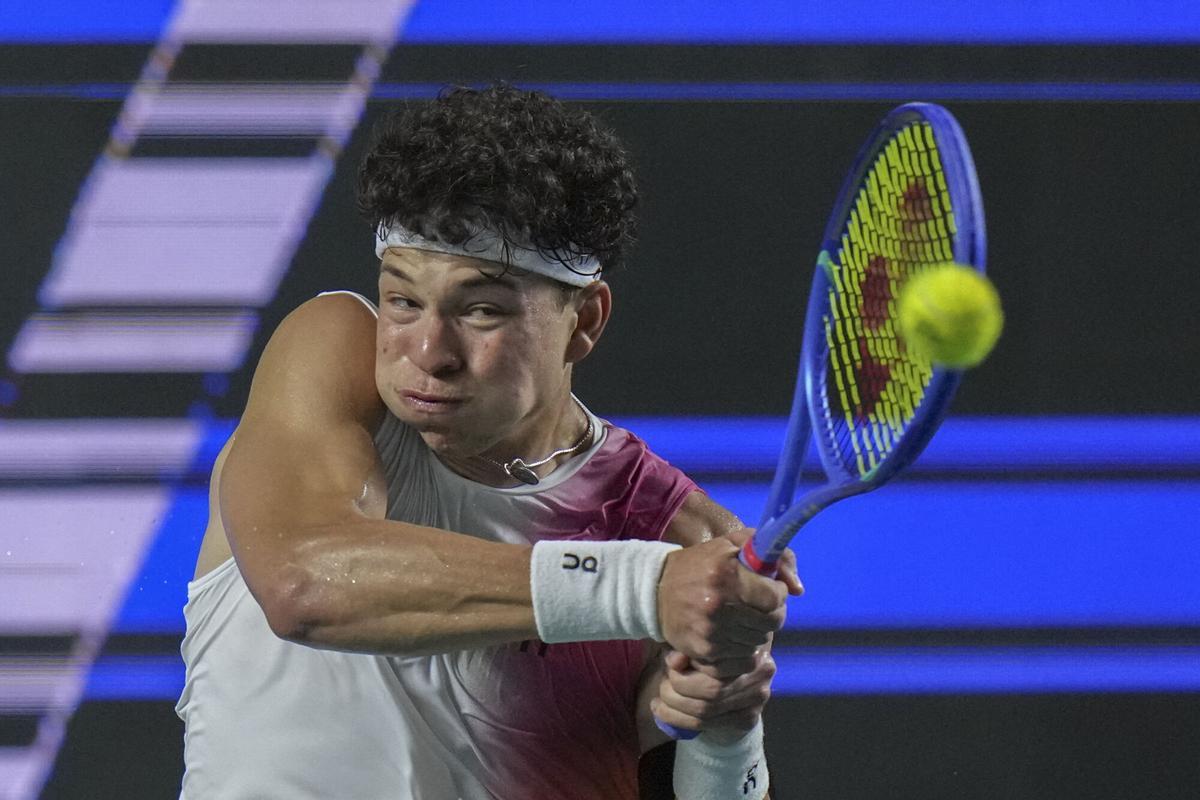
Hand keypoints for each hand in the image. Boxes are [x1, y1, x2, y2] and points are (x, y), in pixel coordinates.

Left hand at [650, 648, 775, 744]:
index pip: (713, 662)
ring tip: (658, 700)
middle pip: (712, 689)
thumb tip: (673, 660)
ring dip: (674, 707)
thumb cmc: (712, 653)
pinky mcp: (748, 719)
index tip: (667, 663)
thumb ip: (686, 648)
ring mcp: (757, 699)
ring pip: (706, 710)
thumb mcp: (697, 644)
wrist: (736, 678)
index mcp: (749, 646)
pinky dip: (678, 719)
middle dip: (677, 689)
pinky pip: (706, 724)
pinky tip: (663, 711)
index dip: (686, 664)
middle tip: (662, 684)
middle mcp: (760, 673)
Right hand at [657, 528, 790, 677]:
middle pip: (772, 623)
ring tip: (742, 618)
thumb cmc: (701, 564)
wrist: (655, 591)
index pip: (776, 597)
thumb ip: (774, 555)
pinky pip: (744, 661)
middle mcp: (718, 605)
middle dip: (771, 613)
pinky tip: (733, 635)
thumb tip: (799, 589)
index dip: (778, 592)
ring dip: (757, 631)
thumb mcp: (733, 545)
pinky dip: (744, 650)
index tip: (769, 588)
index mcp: (727, 575)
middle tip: (758, 605)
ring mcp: (711, 632)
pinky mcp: (704, 652)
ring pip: (759, 642)